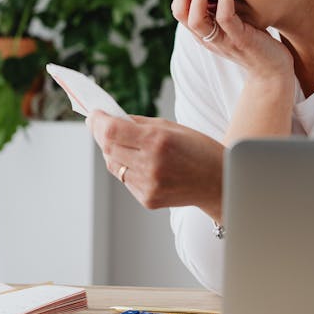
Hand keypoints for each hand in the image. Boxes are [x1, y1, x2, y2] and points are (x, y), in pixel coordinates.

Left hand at [87, 112, 223, 219]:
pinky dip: (125, 168)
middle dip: (100, 133)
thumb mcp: (172, 127)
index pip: (111, 131)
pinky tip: (138, 162)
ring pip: (113, 165)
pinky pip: (125, 180)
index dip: (97, 121)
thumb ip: (139, 124)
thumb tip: (110, 118)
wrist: (219, 182)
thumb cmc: (199, 150)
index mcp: (158, 141)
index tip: (93, 114)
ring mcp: (148, 185)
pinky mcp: (148, 199)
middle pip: (108, 147)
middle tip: (98, 124)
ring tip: (122, 143)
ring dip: (112, 151)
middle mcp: (150, 164)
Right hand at [172, 0, 293, 83]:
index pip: (179, 11)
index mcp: (203, 33)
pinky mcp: (240, 40)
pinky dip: (224, 0)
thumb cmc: (255, 40)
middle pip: (181, 15)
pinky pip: (225, 19)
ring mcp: (223, 41)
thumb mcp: (233, 23)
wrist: (273, 69)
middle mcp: (208, 38)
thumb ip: (220, 8)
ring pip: (196, 20)